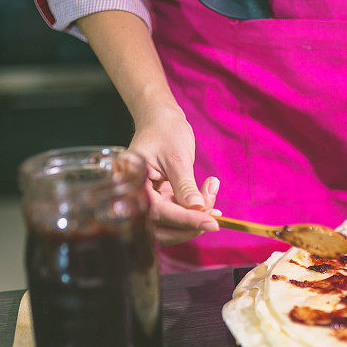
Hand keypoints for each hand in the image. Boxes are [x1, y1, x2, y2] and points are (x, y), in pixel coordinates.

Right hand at [130, 105, 220, 245]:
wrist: (161, 119)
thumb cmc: (164, 131)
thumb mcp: (176, 157)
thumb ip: (185, 185)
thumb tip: (198, 209)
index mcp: (131, 185)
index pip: (159, 212)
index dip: (186, 219)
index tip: (212, 223)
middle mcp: (136, 199)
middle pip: (162, 228)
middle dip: (192, 223)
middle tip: (215, 211)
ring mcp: (149, 201)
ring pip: (172, 226)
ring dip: (196, 217)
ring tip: (211, 191)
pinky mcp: (161, 200)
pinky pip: (178, 215)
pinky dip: (195, 210)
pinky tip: (209, 193)